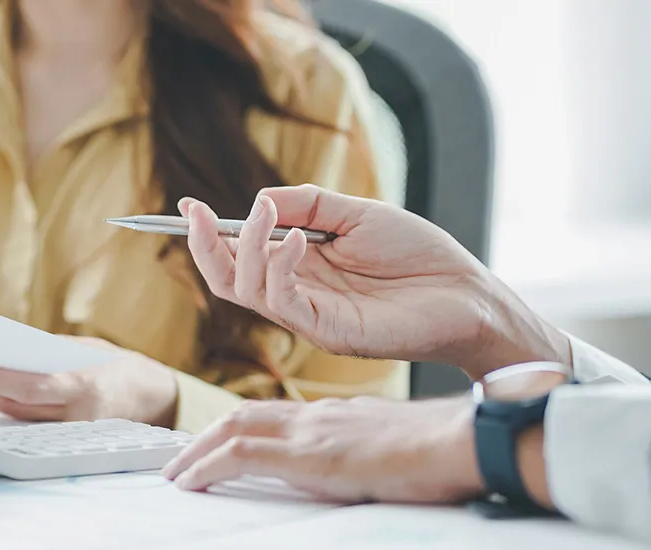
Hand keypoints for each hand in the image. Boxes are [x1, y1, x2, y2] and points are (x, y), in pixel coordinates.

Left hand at [0, 337, 178, 426]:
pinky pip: (19, 418)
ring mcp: (63, 430)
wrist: (147, 395)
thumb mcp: (85, 350)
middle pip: (11, 402)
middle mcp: (72, 416)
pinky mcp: (57, 435)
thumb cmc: (110, 365)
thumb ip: (47, 354)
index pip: (30, 386)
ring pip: (9, 412)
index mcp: (84, 387)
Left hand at [161, 396, 482, 503]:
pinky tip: (189, 482)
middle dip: (208, 436)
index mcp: (339, 415)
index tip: (220, 445)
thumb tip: (362, 468)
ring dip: (198, 450)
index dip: (243, 427)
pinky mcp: (309, 455)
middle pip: (247, 415)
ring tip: (175, 472)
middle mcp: (319, 415)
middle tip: (182, 460)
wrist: (463, 441)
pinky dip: (208, 466)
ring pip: (235, 428)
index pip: (277, 414)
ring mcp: (312, 430)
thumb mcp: (396, 449)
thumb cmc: (446, 450)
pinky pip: (242, 455)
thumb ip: (370, 452)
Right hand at [179, 184, 569, 378]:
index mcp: (300, 266)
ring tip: (265, 215)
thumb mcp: (356, 213)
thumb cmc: (418, 254)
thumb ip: (306, 204)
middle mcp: (297, 293)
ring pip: (246, 292)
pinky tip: (298, 240)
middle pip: (228, 278)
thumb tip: (256, 201)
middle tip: (195, 213)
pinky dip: (279, 269)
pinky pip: (284, 303)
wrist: (465, 292)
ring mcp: (309, 315)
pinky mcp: (328, 332)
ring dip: (244, 249)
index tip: (185, 205)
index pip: (239, 254)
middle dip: (204, 246)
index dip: (208, 233)